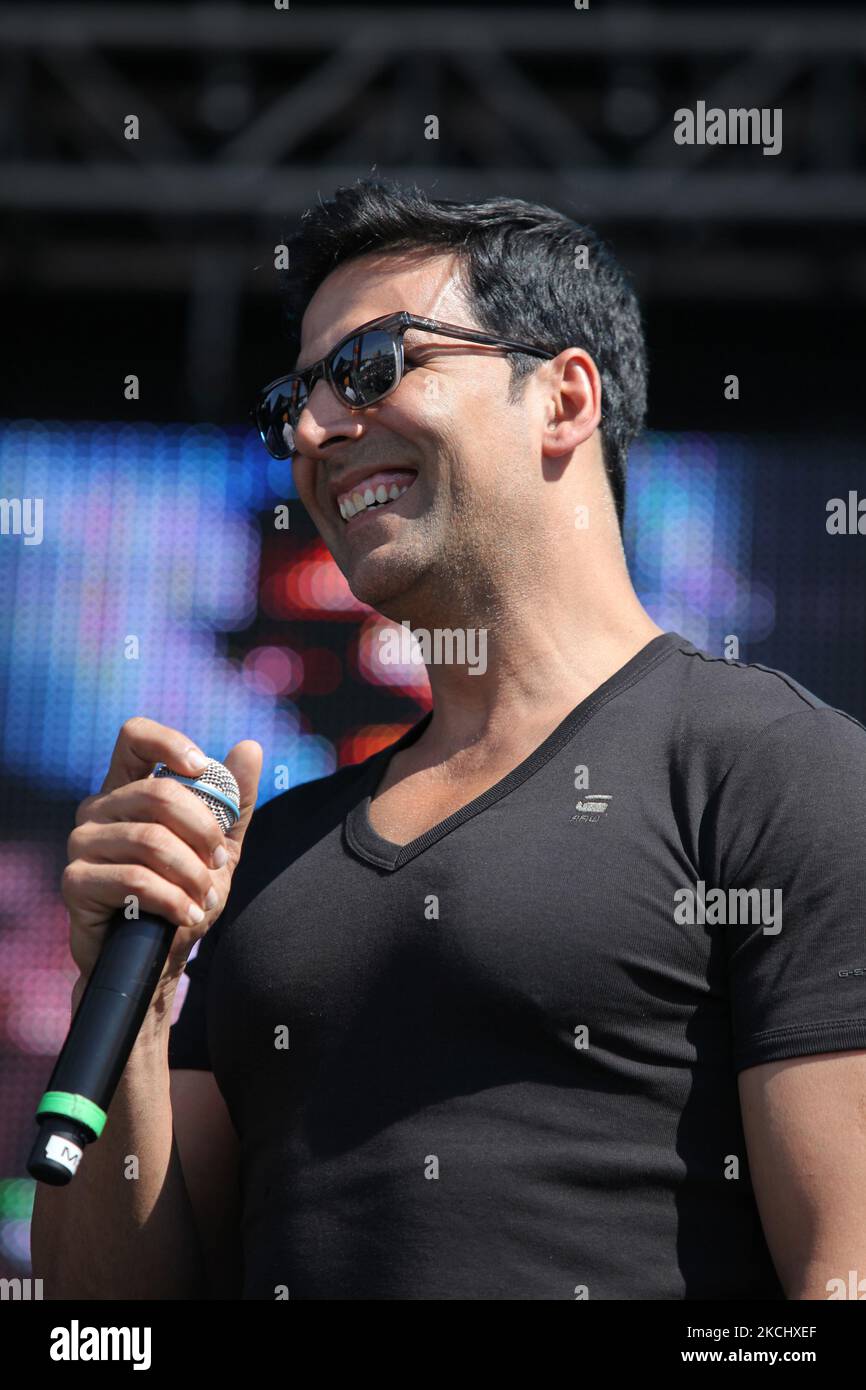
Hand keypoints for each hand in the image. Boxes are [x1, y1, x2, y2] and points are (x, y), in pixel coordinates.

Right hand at [62, 716, 261, 986]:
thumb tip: (250, 747)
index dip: (169, 743)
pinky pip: (134, 879)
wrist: (158, 960)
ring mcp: (81, 843)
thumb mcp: (220, 848)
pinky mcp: (75, 881)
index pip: (135, 737)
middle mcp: (98, 809)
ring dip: (192, 874)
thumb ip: (233, 802)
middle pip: (158, 794)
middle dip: (204, 832)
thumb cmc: (183, 896)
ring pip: (150, 840)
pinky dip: (172, 899)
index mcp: (128, 790)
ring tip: (205, 898)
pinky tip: (186, 915)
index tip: (201, 768)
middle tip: (219, 864)